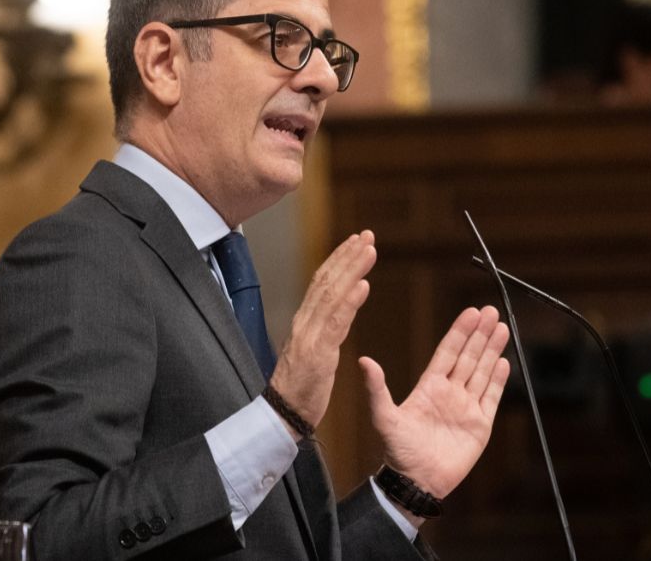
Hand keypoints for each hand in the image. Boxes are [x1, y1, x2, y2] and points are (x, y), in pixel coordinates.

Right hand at [270, 231, 376, 434]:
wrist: (281, 416)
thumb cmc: (298, 389)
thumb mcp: (311, 352)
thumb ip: (320, 330)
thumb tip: (333, 313)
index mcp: (304, 322)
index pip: (322, 282)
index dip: (338, 259)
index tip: (355, 242)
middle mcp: (304, 323)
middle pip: (327, 280)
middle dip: (348, 255)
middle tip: (367, 234)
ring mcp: (310, 336)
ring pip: (332, 295)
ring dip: (352, 269)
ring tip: (369, 250)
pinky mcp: (318, 354)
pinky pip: (335, 323)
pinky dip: (350, 302)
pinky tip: (363, 285)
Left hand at [360, 306, 510, 498]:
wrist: (416, 483)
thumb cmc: (398, 452)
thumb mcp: (384, 418)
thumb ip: (377, 389)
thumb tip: (364, 361)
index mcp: (428, 387)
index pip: (448, 352)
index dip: (460, 332)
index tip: (471, 312)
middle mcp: (449, 393)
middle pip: (468, 357)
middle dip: (480, 334)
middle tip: (491, 312)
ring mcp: (465, 408)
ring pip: (482, 372)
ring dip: (492, 350)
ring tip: (502, 328)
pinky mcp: (479, 425)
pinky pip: (491, 397)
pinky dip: (498, 380)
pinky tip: (504, 362)